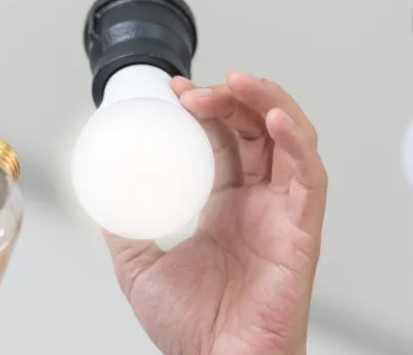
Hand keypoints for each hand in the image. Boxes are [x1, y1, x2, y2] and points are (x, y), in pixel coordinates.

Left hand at [103, 71, 327, 354]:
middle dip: (229, 98)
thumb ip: (124, 232)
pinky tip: (274, 117)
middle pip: (255, 130)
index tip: (175, 91)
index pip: (223, 140)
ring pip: (289, 139)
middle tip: (193, 90)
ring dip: (265, 102)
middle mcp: (257, 204)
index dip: (206, 109)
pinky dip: (297, 141)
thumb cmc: (193, 330)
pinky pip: (310, 176)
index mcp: (224, 207)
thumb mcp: (141, 269)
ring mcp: (283, 213)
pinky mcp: (303, 230)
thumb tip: (102, 200)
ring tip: (234, 82)